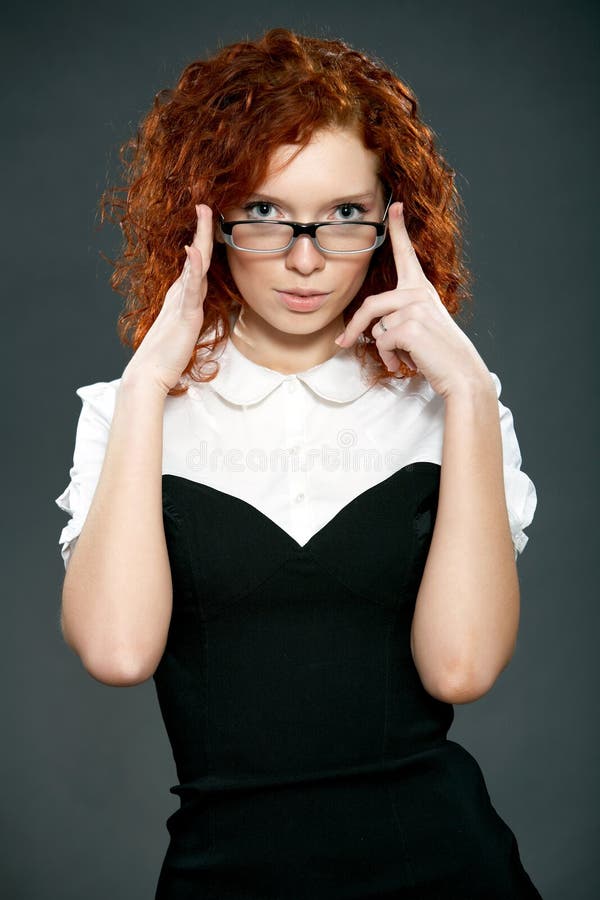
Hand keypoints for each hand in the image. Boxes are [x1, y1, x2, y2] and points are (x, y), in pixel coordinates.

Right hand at [122, 204, 212, 394]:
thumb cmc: (165, 354)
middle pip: (196, 256)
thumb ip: (189, 311)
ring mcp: (182, 303)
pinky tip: (194, 252)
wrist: (149, 372)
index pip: (195, 263)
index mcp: (182, 296)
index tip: (205, 217)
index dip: (201, 240)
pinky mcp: (184, 316)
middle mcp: (180, 294)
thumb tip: (197, 302)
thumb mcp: (183, 327)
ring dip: (200, 239)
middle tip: (203, 205)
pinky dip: (193, 269)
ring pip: (194, 266)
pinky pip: (191, 289)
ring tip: (202, 215)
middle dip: (201, 229)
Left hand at [334, 202, 491, 399]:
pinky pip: (381, 341)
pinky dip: (389, 357)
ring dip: (382, 349)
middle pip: (370, 305)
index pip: (406, 254)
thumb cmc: (438, 353)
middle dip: (354, 328)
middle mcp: (418, 293)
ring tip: (401, 357)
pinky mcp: (410, 326)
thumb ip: (396, 317)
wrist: (460, 373)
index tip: (395, 207)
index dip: (399, 230)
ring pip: (375, 327)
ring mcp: (415, 308)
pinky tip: (406, 362)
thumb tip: (366, 330)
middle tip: (343, 343)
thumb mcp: (418, 326)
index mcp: (421, 289)